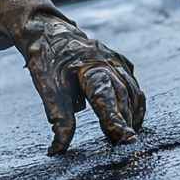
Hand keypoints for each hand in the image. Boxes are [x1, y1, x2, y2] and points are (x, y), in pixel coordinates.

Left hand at [0, 0, 145, 154]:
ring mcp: (116, 60)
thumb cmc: (46, 58)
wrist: (47, 30)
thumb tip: (59, 149)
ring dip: (132, 114)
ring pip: (133, 90)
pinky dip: (133, 101)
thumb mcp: (47, 87)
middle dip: (126, 121)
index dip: (116, 118)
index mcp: (90, 65)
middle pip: (123, 96)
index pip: (107, 96)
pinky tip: (129, 114)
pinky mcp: (118, 61)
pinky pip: (132, 82)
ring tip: (124, 135)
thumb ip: (59, 117)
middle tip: (123, 144)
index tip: (125, 137)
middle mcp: (108, 61)